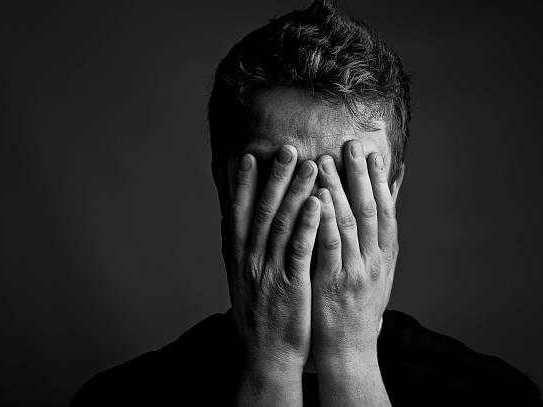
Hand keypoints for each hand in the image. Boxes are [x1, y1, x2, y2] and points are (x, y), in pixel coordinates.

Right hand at [229, 145, 319, 404]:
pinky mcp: (290, 286)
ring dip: (296, 192)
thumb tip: (227, 218)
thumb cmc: (257, 316)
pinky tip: (318, 203)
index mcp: (238, 257)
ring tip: (311, 164)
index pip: (238, 213)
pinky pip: (299, 250)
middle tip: (287, 148)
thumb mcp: (238, 280)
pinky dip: (307, 224)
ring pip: (282, 224)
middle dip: (274, 178)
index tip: (250, 156)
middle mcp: (250, 260)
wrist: (265, 355)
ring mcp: (269, 272)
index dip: (243, 184)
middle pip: (262, 211)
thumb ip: (235, 248)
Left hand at [312, 140, 395, 404]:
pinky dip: (324, 219)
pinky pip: (330, 245)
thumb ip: (376, 243)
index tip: (373, 152)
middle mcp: (375, 259)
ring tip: (324, 162)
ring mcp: (356, 270)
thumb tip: (379, 216)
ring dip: (337, 189)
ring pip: (349, 222)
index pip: (386, 210)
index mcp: (385, 256)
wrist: (351, 349)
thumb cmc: (358, 308)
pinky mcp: (334, 282)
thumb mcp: (375, 274)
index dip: (380, 180)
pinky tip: (314, 198)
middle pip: (370, 209)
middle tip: (350, 145)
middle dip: (360, 175)